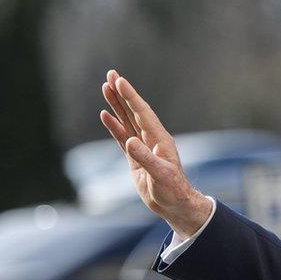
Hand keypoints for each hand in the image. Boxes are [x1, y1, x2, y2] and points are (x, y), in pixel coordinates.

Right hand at [99, 70, 212, 236]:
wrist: (175, 205)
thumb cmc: (172, 190)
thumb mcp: (160, 175)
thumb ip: (145, 158)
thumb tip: (129, 142)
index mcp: (160, 140)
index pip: (143, 113)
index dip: (131, 97)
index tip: (120, 81)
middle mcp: (152, 139)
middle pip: (134, 111)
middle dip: (122, 93)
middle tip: (110, 74)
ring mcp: (143, 147)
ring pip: (127, 121)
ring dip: (116, 105)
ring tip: (105, 87)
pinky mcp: (136, 157)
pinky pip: (122, 137)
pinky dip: (114, 125)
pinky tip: (105, 114)